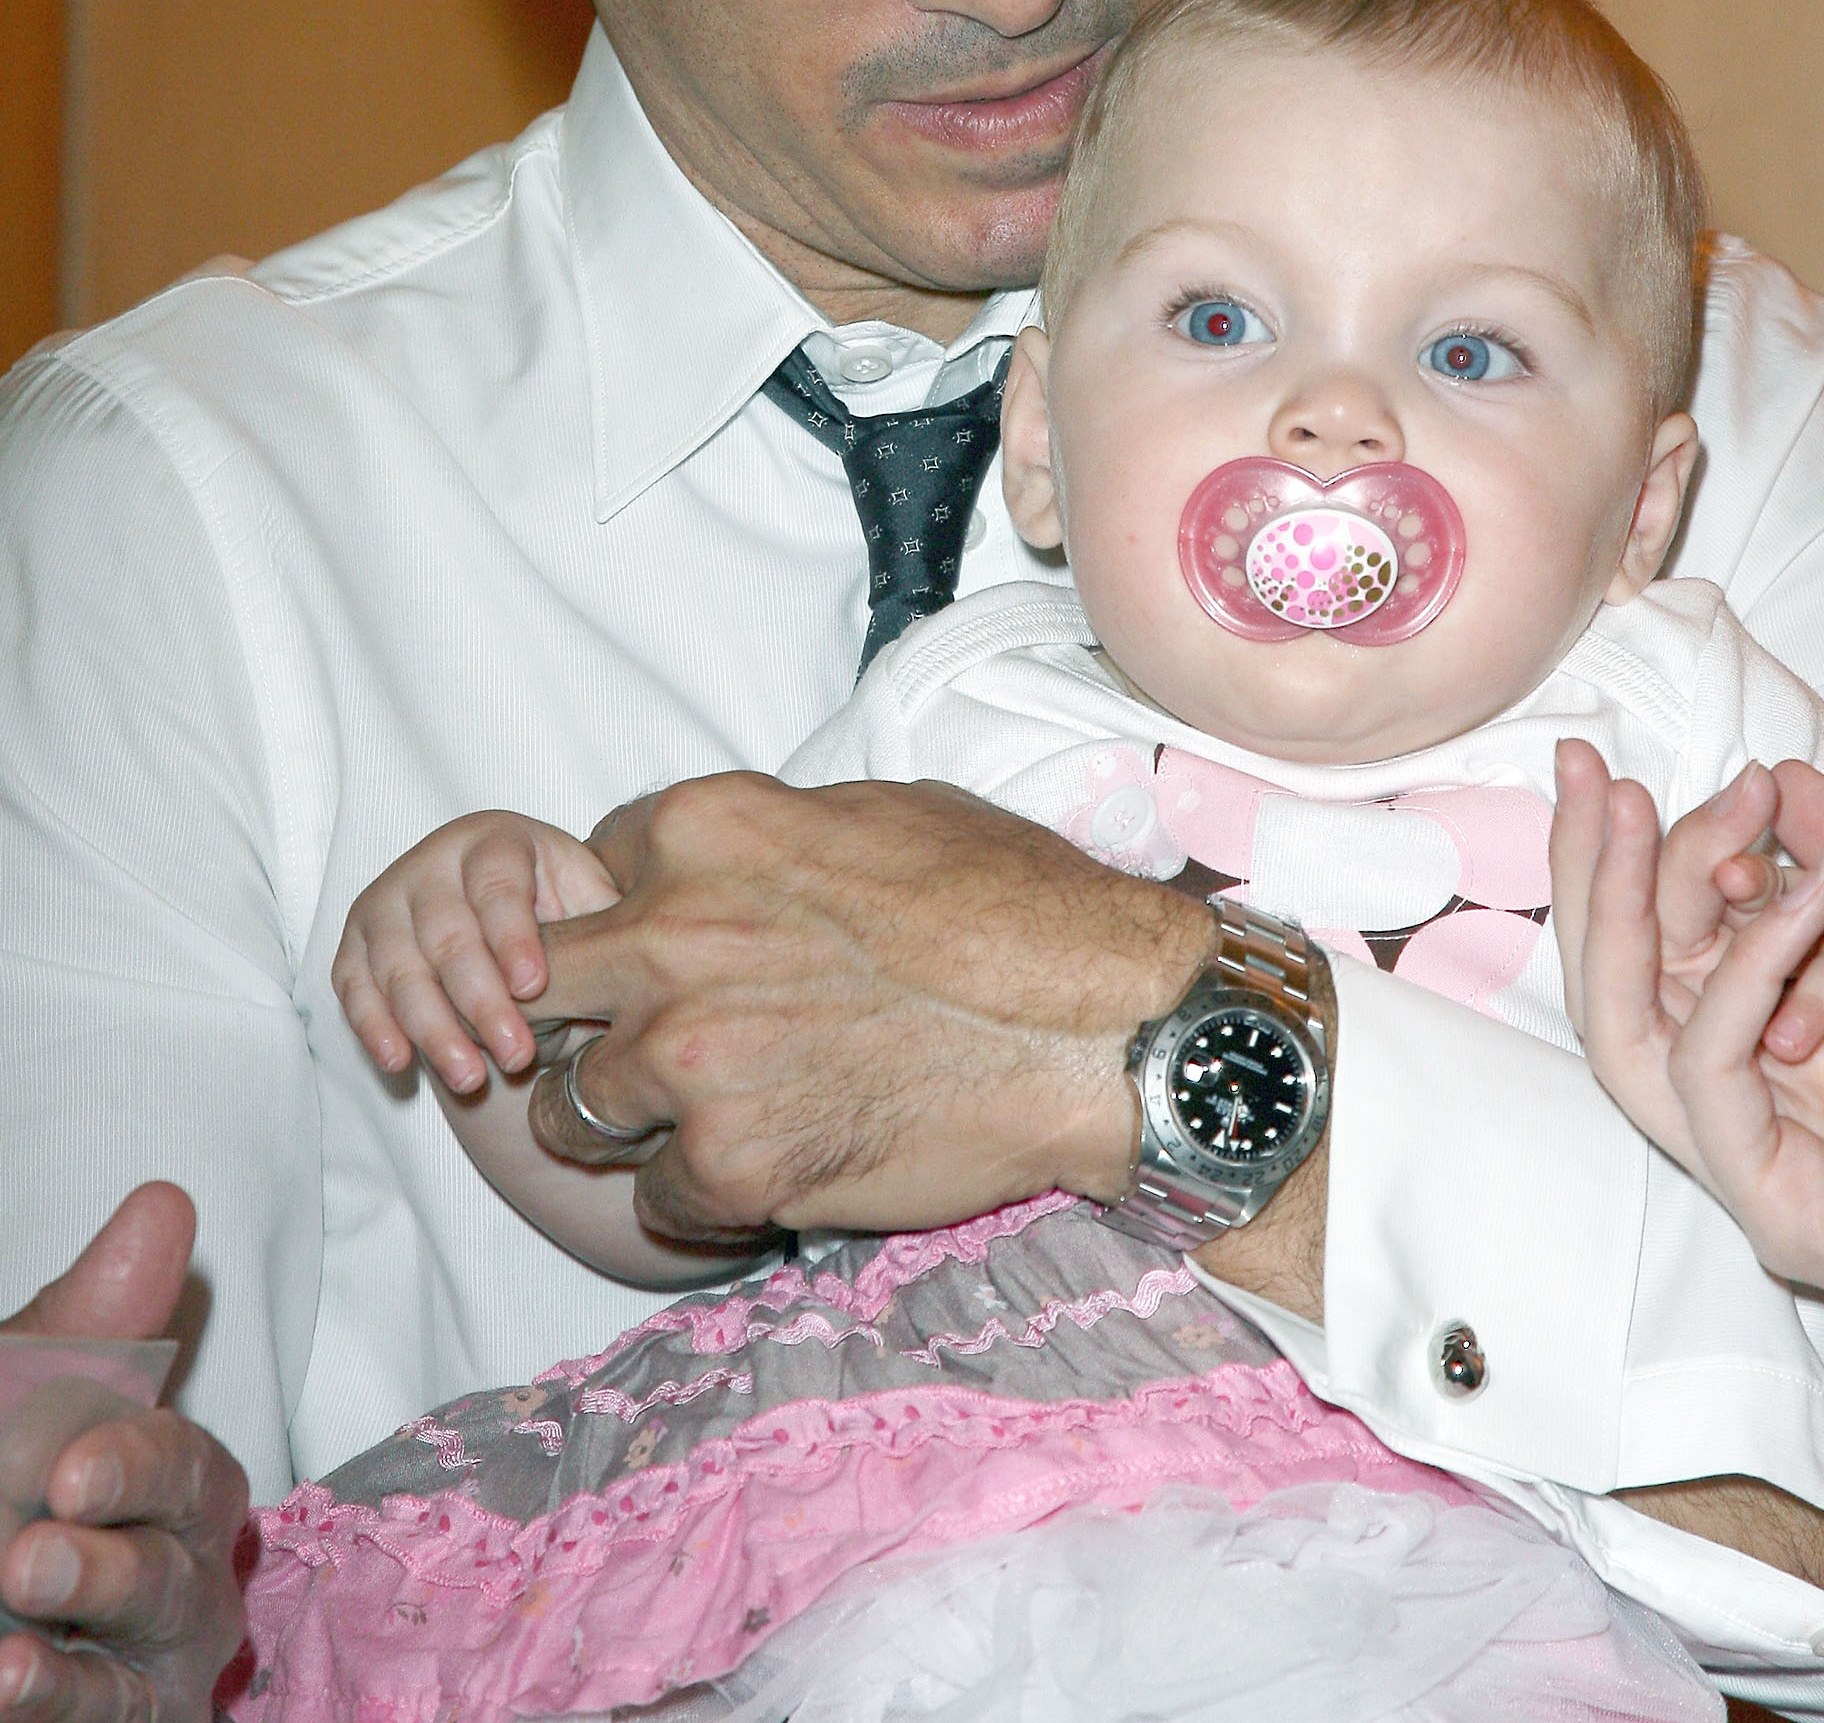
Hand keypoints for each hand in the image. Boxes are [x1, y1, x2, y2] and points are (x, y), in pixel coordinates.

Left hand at [0, 1188, 249, 1722]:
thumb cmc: (10, 1473)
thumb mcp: (26, 1397)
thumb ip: (94, 1320)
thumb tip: (165, 1202)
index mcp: (177, 1484)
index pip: (186, 1467)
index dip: (139, 1466)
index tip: (70, 1472)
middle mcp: (187, 1575)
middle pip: (175, 1568)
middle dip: (106, 1564)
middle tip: (28, 1557)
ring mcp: (155, 1666)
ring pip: (140, 1660)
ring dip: (71, 1652)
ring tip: (6, 1631)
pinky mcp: (132, 1719)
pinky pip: (108, 1718)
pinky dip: (58, 1700)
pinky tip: (6, 1682)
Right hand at [333, 813, 617, 1089]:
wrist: (504, 935)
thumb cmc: (562, 919)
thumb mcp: (593, 908)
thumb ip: (607, 927)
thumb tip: (631, 960)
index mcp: (496, 840)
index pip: (496, 883)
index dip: (512, 935)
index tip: (534, 985)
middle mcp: (432, 861)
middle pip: (447, 933)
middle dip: (481, 1002)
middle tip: (518, 1055)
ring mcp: (387, 902)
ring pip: (400, 967)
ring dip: (433, 1028)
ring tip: (471, 1079)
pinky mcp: (355, 945)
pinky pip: (354, 987)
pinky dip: (373, 1026)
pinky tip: (400, 1062)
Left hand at [525, 773, 1216, 1242]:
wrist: (1098, 1028)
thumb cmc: (1014, 908)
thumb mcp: (881, 813)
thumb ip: (772, 836)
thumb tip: (738, 853)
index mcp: (706, 829)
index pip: (592, 864)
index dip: (633, 910)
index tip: (675, 947)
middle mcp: (670, 935)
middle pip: (536, 986)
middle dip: (578, 1017)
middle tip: (650, 1044)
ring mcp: (688, 1056)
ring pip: (572, 1108)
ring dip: (630, 1121)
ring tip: (713, 1119)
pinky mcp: (726, 1165)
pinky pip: (652, 1198)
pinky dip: (699, 1197)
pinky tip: (771, 1170)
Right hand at [1551, 749, 1823, 1370]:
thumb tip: (1780, 777)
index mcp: (1776, 1049)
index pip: (1673, 943)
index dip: (1678, 849)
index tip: (1748, 779)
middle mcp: (1747, 1102)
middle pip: (1617, 979)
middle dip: (1594, 862)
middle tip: (1594, 770)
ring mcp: (1748, 1159)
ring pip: (1622, 1028)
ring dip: (1620, 907)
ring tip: (1636, 811)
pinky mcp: (1773, 1204)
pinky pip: (1707, 1073)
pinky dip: (1741, 974)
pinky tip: (1806, 899)